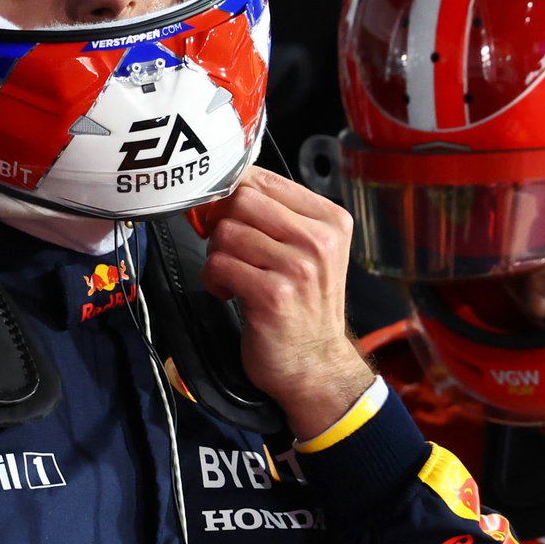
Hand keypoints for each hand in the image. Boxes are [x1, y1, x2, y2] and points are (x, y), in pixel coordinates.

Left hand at [197, 165, 374, 440]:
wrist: (316, 364)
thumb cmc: (306, 305)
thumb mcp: (311, 250)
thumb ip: (279, 215)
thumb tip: (225, 187)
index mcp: (330, 220)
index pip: (265, 180)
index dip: (235, 195)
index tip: (231, 217)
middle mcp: (319, 240)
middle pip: (243, 200)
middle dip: (225, 223)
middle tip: (230, 249)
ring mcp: (298, 268)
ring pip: (227, 232)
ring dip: (218, 254)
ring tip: (234, 274)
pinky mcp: (272, 295)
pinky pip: (219, 264)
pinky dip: (214, 279)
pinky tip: (229, 292)